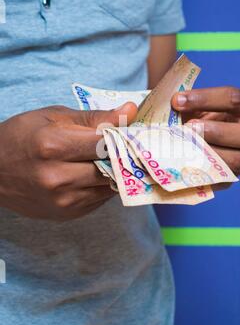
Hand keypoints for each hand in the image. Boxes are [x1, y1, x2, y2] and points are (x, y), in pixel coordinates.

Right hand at [0, 103, 136, 219]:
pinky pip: (101, 198)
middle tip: (127, 143)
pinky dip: (104, 185)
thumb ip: (94, 118)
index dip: (123, 134)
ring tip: (110, 157)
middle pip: (111, 166)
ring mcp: (63, 200)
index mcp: (52, 146)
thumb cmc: (22, 136)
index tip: (132, 129)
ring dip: (116, 171)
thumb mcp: (53, 117)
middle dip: (122, 154)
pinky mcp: (68, 214)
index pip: (105, 142)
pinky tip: (94, 172)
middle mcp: (58, 178)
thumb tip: (130, 111)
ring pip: (110, 185)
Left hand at [172, 86, 239, 187]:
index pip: (234, 99)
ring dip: (209, 152)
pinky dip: (200, 170)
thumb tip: (173, 103)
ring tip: (184, 146)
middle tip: (189, 127)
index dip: (205, 98)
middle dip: (217, 131)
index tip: (177, 100)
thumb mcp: (196, 106)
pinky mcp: (230, 177)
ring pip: (237, 160)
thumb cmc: (198, 116)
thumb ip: (187, 103)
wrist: (192, 140)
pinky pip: (220, 178)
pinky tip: (182, 163)